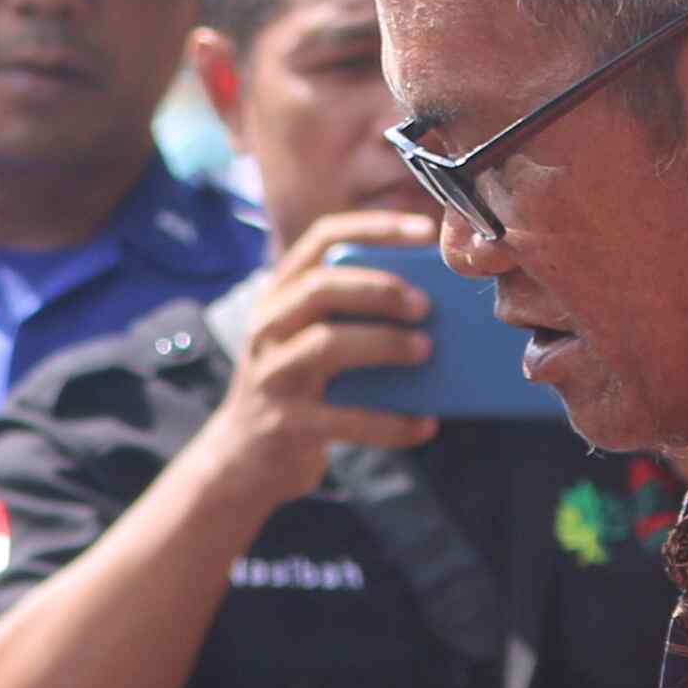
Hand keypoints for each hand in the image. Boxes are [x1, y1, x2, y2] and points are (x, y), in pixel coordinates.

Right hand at [213, 208, 444, 491]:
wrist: (247, 458)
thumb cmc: (302, 387)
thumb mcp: (313, 338)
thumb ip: (355, 313)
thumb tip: (440, 302)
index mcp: (281, 293)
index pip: (323, 239)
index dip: (374, 228)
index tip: (425, 232)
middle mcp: (268, 326)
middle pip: (320, 287)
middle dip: (380, 289)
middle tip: (426, 304)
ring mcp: (272, 375)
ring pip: (327, 344)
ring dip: (384, 344)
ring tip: (427, 351)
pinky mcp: (285, 424)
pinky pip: (345, 417)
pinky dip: (391, 422)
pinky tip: (424, 423)